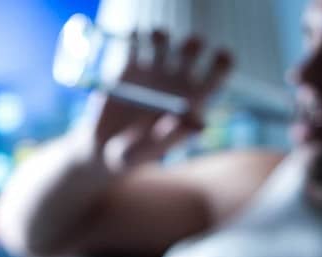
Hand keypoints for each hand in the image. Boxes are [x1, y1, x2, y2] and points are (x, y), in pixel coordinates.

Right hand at [82, 30, 232, 170]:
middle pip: (193, 48)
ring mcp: (150, 73)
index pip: (219, 70)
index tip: (214, 59)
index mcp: (192, 100)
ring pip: (164, 39)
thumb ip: (168, 140)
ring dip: (160, 35)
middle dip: (190, 44)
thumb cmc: (131, 156)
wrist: (101, 151)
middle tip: (178, 55)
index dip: (221, 61)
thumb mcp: (146, 153)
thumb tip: (189, 121)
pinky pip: (135, 42)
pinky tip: (132, 42)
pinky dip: (135, 35)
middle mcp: (174, 82)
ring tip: (152, 42)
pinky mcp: (127, 68)